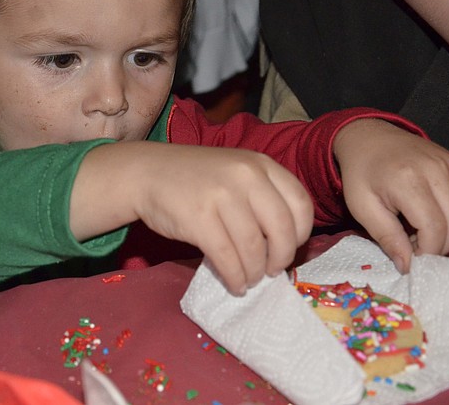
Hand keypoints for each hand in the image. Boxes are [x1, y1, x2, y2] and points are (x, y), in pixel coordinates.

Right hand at [73, 142, 313, 294]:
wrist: (147, 172)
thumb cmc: (196, 178)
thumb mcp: (236, 171)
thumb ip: (263, 196)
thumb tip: (285, 246)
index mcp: (261, 164)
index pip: (301, 203)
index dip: (301, 234)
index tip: (289, 248)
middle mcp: (245, 176)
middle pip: (282, 229)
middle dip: (281, 258)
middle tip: (271, 270)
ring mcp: (221, 196)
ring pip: (254, 248)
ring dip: (254, 272)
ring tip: (249, 279)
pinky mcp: (198, 218)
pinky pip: (227, 258)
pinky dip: (235, 278)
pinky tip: (235, 283)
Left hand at [334, 119, 448, 272]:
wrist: (368, 137)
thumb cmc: (361, 173)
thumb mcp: (362, 207)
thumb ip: (386, 237)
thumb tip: (407, 266)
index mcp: (408, 180)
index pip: (434, 228)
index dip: (427, 252)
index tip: (411, 260)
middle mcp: (436, 170)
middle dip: (440, 247)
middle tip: (417, 251)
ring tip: (422, 236)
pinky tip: (431, 219)